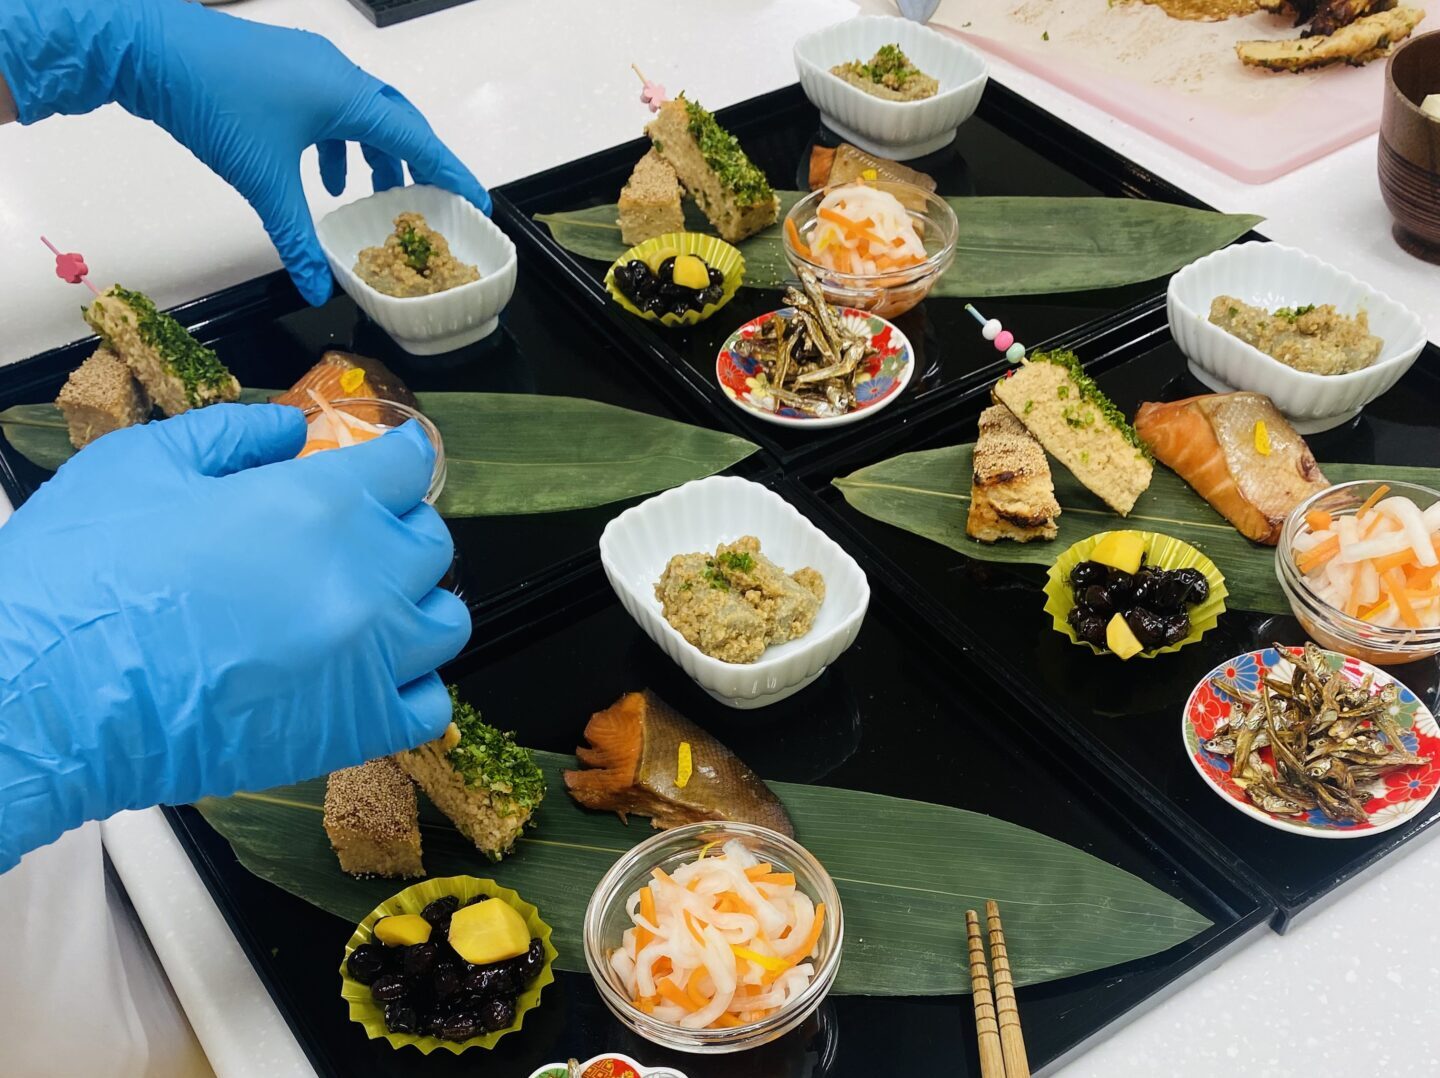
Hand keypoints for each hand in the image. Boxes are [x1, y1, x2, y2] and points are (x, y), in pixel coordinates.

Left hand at [0, 0, 489, 303]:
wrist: (145, 47)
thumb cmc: (211, 99)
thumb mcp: (262, 180)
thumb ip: (296, 237)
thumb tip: (314, 286)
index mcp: (347, 96)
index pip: (417, 140)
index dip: (450, 174)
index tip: (476, 199)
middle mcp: (336, 75)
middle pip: (398, 121)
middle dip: (417, 163)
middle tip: (431, 198)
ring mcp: (309, 66)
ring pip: (362, 112)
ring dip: (374, 152)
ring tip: (375, 192)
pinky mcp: (282, 68)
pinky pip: (330, 106)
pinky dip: (338, 142)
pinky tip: (319, 175)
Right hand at [0, 405, 470, 870]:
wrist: (39, 699)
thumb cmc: (83, 577)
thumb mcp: (147, 464)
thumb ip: (236, 435)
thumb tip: (293, 429)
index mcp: (322, 504)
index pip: (408, 465)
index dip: (393, 460)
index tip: (380, 467)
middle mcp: (364, 580)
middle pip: (428, 542)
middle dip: (394, 530)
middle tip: (346, 540)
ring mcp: (368, 661)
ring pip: (445, 622)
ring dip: (414, 607)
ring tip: (363, 608)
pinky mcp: (355, 731)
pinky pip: (429, 708)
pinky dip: (411, 688)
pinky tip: (367, 675)